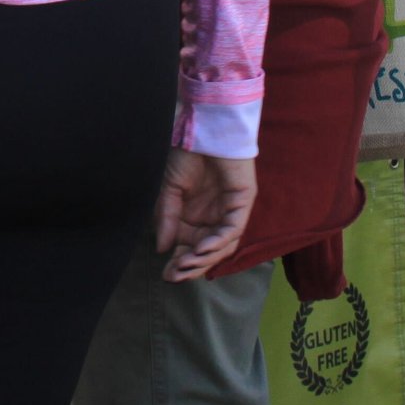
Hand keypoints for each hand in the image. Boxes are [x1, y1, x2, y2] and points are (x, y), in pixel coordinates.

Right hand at [154, 150, 257, 281]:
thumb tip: (162, 248)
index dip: (181, 262)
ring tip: (185, 265)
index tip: (166, 273)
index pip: (191, 247)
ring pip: (221, 246)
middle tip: (174, 276)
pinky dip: (218, 242)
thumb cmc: (187, 154)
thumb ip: (166, 218)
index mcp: (197, 215)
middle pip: (207, 252)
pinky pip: (233, 230)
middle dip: (191, 267)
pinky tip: (202, 249)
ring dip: (204, 259)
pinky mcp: (242, 203)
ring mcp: (231, 212)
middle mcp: (215, 217)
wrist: (204, 128)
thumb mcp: (169, 189)